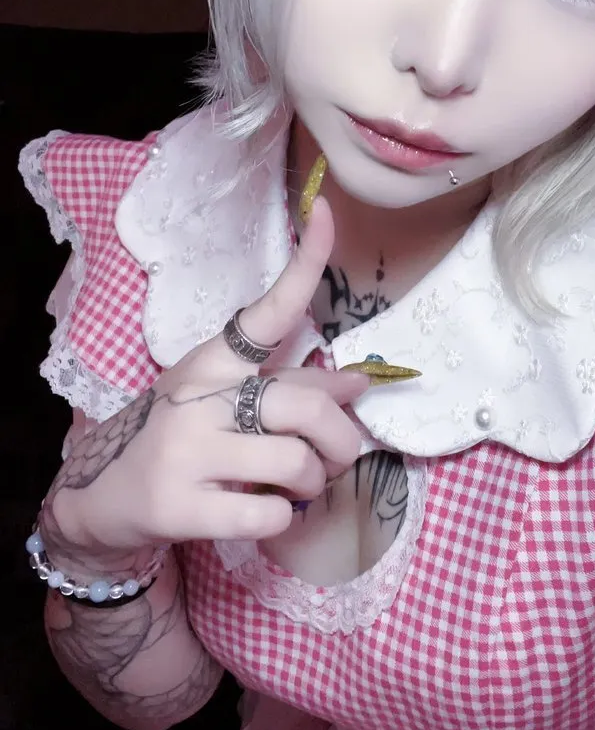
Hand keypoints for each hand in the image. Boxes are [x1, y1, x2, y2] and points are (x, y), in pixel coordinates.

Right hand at [43, 198, 368, 565]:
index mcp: (214, 361)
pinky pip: (270, 515)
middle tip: (338, 456)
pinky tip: (267, 512)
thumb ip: (294, 388)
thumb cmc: (181, 438)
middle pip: (304, 404)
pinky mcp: (178, 506)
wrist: (98, 500)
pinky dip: (285, 519)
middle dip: (341, 438)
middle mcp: (198, 396)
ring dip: (314, 483)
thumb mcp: (228, 401)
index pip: (267, 309)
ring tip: (298, 487)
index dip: (306, 264)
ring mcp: (185, 451)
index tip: (328, 210)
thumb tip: (359, 380)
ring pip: (295, 463)